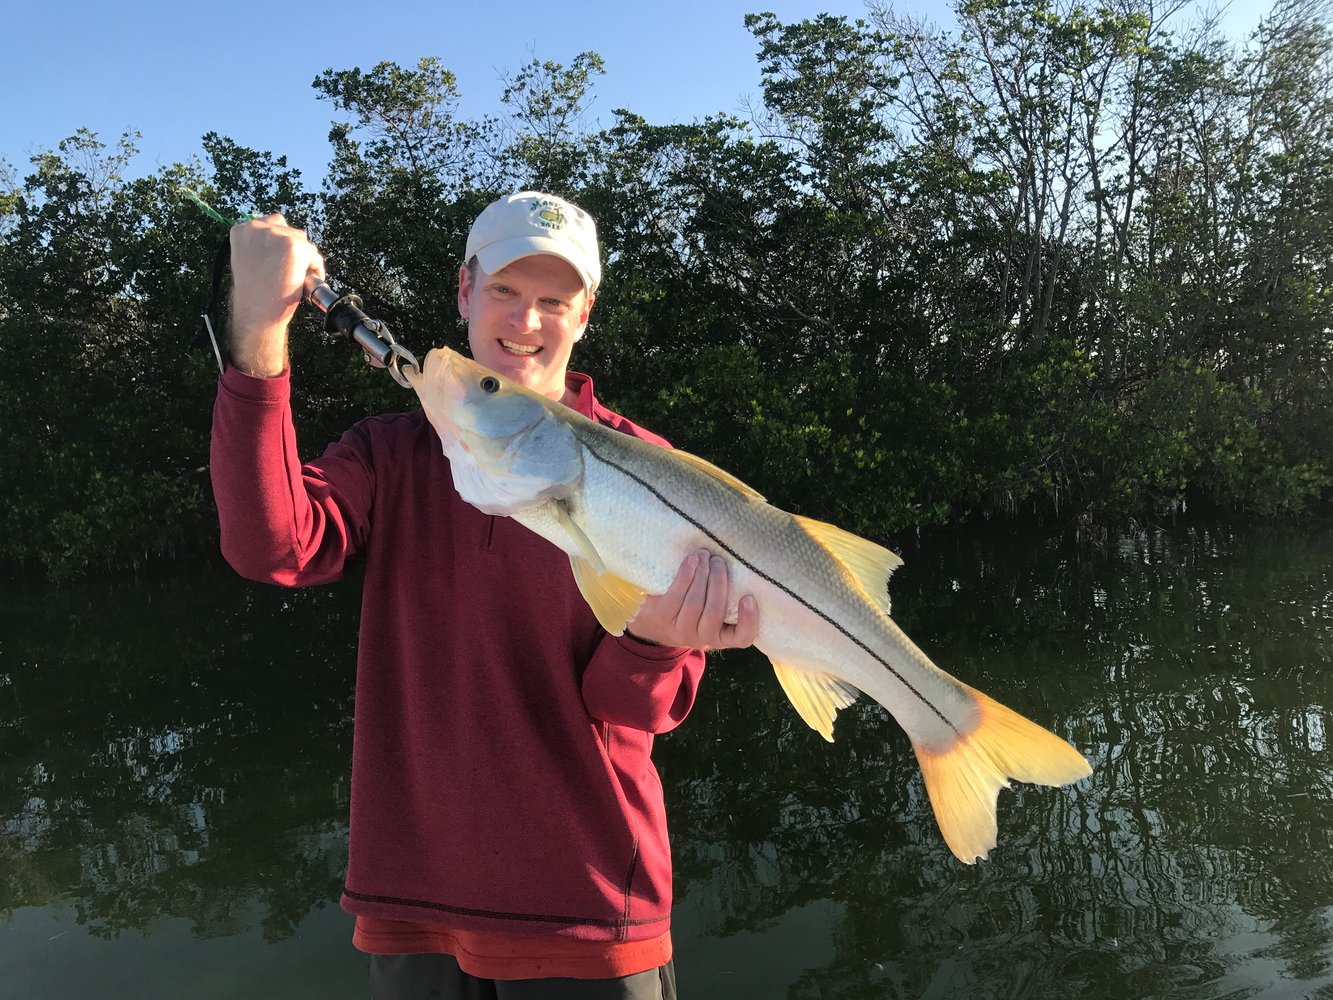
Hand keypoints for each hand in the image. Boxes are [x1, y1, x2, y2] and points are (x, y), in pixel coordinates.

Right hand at [228, 214, 323, 375]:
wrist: (257, 311)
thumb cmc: (254, 293)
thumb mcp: (247, 260)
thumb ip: (260, 245)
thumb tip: (281, 238)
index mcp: (243, 230)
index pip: (272, 223)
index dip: (281, 242)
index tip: (282, 259)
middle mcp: (257, 228)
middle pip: (291, 230)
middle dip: (295, 249)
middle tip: (291, 270)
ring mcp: (276, 235)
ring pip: (304, 243)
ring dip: (305, 259)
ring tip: (296, 277)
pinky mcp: (294, 246)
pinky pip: (314, 256)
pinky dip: (315, 269)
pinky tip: (304, 282)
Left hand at [627, 549, 758, 650]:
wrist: (650, 620)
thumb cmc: (689, 610)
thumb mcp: (709, 613)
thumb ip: (724, 600)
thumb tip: (739, 568)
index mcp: (720, 637)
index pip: (742, 638)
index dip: (749, 620)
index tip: (748, 598)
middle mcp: (701, 639)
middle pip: (715, 612)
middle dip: (719, 581)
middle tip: (719, 561)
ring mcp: (680, 631)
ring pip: (695, 603)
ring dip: (702, 574)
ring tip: (705, 556)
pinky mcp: (661, 618)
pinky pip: (676, 596)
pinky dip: (686, 575)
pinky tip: (691, 561)